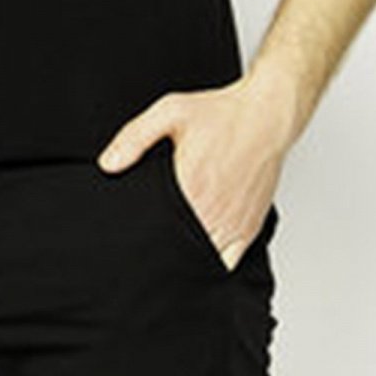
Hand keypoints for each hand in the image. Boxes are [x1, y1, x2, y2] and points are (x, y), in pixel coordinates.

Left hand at [95, 81, 285, 271]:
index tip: (137, 233)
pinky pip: (229, 262)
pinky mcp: (249, 228)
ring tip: (176, 244)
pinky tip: (203, 248)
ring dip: (189, 256)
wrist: (266, 115)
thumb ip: (135, 137)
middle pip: (180, 250)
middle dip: (164, 248)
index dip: (145, 237)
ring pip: (204, 260)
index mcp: (190, 188)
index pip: (159, 231)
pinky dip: (215, 261)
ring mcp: (233, 224)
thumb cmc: (223, 114)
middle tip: (154, 239)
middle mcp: (213, 211)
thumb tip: (108, 163)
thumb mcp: (171, 113)